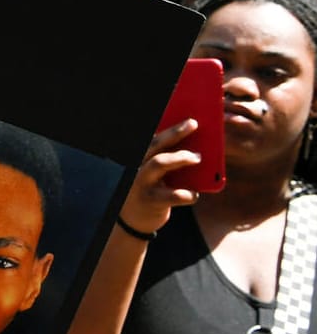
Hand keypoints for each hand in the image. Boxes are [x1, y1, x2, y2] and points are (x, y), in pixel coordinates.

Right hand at [121, 120, 201, 235]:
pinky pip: (172, 194)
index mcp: (141, 157)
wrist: (134, 220)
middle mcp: (137, 166)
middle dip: (174, 132)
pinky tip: (195, 194)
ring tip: (198, 157)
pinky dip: (187, 193)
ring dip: (180, 158)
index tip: (184, 113)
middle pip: (155, 144)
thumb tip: (198, 146)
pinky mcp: (151, 200)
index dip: (167, 124)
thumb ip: (169, 159)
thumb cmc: (152, 189)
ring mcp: (142, 182)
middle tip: (194, 124)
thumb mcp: (157, 173)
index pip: (152, 136)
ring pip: (159, 163)